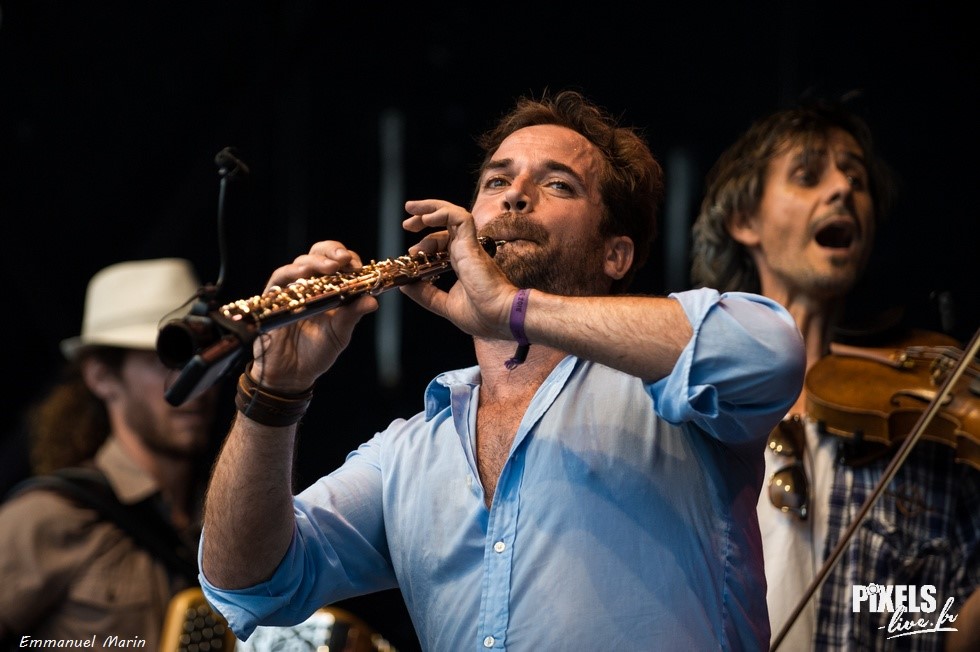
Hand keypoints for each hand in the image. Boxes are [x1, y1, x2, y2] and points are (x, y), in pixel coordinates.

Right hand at [249, 241, 378, 391]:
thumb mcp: (340, 333)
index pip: (339, 263)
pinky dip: (291, 272)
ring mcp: (292, 289)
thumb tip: (373, 301)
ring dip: (316, 262)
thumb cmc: (317, 353)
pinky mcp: (274, 297)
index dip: (348, 259)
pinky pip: (280, 278)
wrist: (292, 374)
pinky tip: (303, 274)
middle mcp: (312, 285)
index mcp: (331, 289)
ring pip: (302, 263)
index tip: (357, 266)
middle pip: (319, 254)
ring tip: (329, 267)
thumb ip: (353, 315)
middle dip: (332, 251)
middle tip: (343, 259)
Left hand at [401, 199, 516, 340]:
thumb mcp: (446, 305)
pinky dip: (441, 212)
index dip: (425, 242)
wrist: (502, 317)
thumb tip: (405, 285)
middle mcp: (466, 251)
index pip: (443, 242)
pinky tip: (426, 218)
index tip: (411, 255)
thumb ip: (426, 295)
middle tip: (406, 223)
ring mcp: (470, 246)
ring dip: (429, 208)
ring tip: (410, 210)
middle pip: (445, 223)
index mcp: (461, 263)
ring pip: (451, 213)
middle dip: (423, 217)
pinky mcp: (472, 244)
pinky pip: (458, 217)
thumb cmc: (484, 316)